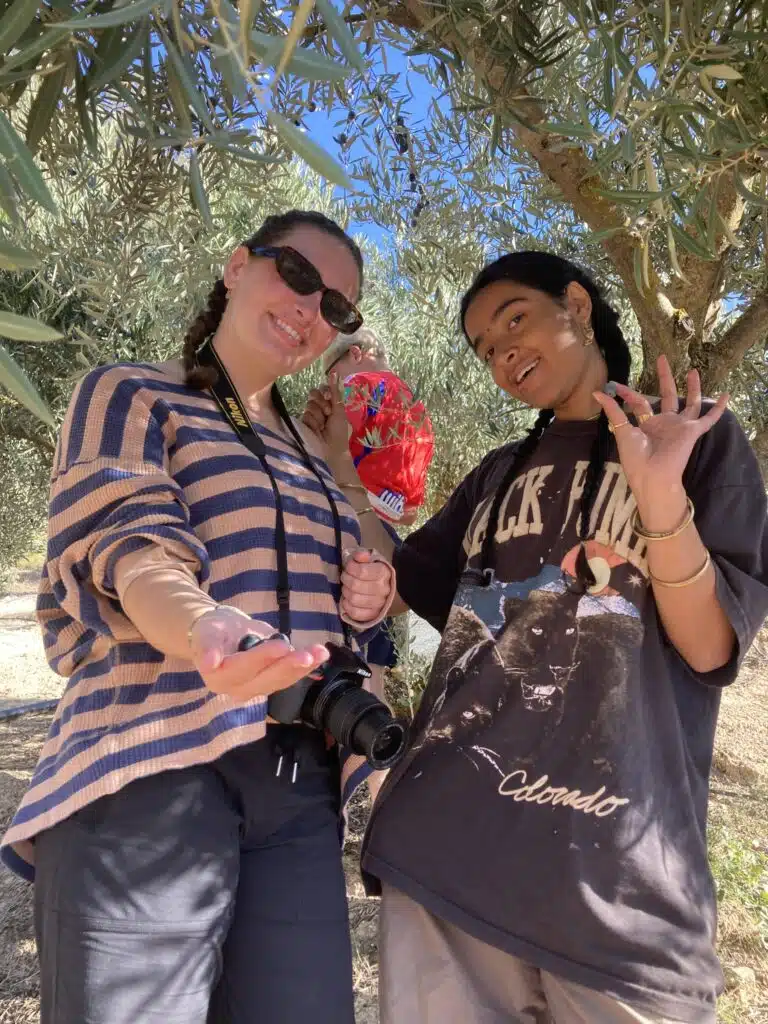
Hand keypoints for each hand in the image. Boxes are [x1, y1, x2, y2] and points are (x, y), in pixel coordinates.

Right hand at [189, 606, 328, 700]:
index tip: (281, 646)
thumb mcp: (206, 633)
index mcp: (218, 679)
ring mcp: (257, 689)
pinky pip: (290, 676)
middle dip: (288, 666)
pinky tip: (320, 656)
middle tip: (307, 655)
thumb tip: (208, 662)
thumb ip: (208, 647)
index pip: (242, 669)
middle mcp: (238, 689)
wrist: (221, 634)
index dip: (262, 658)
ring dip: (303, 667)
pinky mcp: (272, 683)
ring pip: (282, 680)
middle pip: (266, 680)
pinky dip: (307, 666)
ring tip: (319, 653)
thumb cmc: (213, 631)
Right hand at [301, 372, 350, 461]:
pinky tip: (317, 430)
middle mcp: (319, 407)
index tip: (328, 398)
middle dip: (321, 402)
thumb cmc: (339, 431)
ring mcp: (310, 415)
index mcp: (329, 403)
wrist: (332, 449)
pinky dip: (313, 422)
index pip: (322, 389)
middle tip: (327, 413)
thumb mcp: (339, 410)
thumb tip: (334, 372)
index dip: (324, 392)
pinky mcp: (303, 423)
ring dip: (318, 415)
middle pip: (313, 393)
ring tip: (323, 425)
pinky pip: (305, 415)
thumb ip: (335, 392)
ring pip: (309, 405)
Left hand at [340, 548, 393, 622]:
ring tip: (346, 587)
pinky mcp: (373, 615)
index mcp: (383, 572)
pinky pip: (356, 613)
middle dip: (346, 579)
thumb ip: (363, 555)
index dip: (350, 568)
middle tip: (345, 577)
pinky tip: (347, 599)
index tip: (348, 567)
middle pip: (356, 585)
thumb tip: (359, 556)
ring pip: (354, 599)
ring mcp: (379, 604)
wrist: (384, 588)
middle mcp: (383, 589)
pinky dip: (347, 606)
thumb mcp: (370, 559)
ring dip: (346, 592)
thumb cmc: (373, 571)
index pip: (362, 571)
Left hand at [593, 355, 727, 530]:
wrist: (652, 476)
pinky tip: (727, 395)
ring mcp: (680, 427)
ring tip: (693, 370)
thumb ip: (613, 410)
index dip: (628, 393)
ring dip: (693, 387)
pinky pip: (709, 418)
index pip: (640, 403)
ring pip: (690, 403)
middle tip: (662, 359)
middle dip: (665, 377)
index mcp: (647, 426)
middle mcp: (665, 424)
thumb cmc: (635, 457)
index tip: (616, 385)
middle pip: (666, 396)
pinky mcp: (692, 431)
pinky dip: (718, 408)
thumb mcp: (621, 430)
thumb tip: (596, 392)